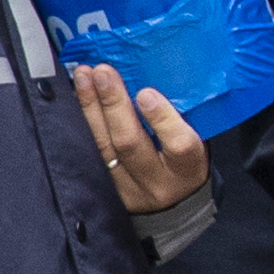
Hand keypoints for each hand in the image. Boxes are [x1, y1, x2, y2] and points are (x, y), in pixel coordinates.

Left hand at [74, 64, 213, 216]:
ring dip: (91, 107)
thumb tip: (151, 73)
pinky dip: (82, 123)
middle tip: (103, 73)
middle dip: (114, 104)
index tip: (146, 93)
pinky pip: (90, 154)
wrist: (174, 200)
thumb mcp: (195, 139)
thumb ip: (180, 114)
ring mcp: (129, 190)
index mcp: (188, 168)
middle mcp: (158, 183)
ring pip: (104, 147)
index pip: (179, 144)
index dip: (162, 119)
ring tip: (84, 77)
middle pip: (130, 143)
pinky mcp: (107, 190)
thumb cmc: (185, 160)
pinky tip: (78, 98)